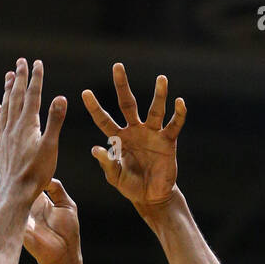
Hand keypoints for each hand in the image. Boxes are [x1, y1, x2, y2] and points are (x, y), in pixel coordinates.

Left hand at [0, 58, 66, 203]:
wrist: (14, 193)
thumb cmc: (36, 173)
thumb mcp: (50, 147)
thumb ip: (55, 121)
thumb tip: (61, 97)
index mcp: (27, 125)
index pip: (33, 95)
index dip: (36, 78)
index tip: (37, 63)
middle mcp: (13, 127)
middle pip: (16, 97)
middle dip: (20, 78)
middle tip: (20, 62)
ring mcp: (5, 137)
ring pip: (5, 108)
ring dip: (8, 91)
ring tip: (9, 78)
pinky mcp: (0, 148)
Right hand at [0, 141, 79, 263]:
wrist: (62, 253)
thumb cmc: (67, 232)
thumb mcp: (66, 204)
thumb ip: (56, 189)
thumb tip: (49, 177)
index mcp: (36, 195)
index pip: (23, 174)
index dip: (16, 161)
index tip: (9, 147)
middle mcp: (24, 200)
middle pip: (7, 177)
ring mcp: (16, 210)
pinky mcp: (11, 219)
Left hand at [82, 63, 185, 214]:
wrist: (152, 197)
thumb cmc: (131, 186)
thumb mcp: (115, 177)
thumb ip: (107, 163)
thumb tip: (95, 149)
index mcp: (119, 138)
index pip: (104, 120)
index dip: (95, 107)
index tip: (85, 92)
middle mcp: (135, 130)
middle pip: (128, 104)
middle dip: (122, 86)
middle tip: (117, 66)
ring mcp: (152, 134)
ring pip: (154, 110)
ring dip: (159, 95)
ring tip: (162, 78)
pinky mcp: (168, 141)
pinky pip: (174, 125)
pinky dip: (178, 114)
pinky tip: (179, 102)